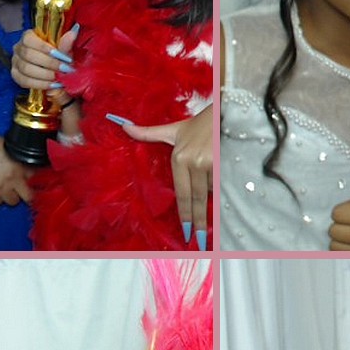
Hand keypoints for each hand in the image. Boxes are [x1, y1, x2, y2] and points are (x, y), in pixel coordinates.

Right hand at [0, 133, 34, 205]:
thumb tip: (30, 170)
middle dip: (27, 193)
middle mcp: (12, 178)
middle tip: (22, 189)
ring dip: (11, 196)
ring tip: (5, 186)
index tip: (33, 182)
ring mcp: (0, 188)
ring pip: (13, 201)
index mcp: (20, 165)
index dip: (35, 180)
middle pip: (29, 197)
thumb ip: (20, 160)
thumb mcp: (9, 148)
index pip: (36, 179)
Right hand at [10, 26, 78, 102]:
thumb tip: (73, 33)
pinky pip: (24, 81)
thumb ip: (66, 43)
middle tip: (65, 69)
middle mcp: (18, 48)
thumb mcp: (63, 49)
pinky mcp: (16, 75)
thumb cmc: (58, 56)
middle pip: (28, 55)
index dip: (45, 48)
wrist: (54, 70)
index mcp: (28, 36)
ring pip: (26, 69)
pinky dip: (40, 84)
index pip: (29, 39)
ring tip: (60, 78)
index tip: (62, 56)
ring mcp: (15, 62)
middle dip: (49, 63)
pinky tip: (52, 85)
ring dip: (45, 75)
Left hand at [112, 110, 211, 247]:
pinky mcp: (225, 162)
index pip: (182, 193)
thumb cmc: (197, 124)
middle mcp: (194, 162)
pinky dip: (221, 193)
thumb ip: (148, 133)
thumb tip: (124, 126)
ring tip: (212, 219)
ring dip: (211, 205)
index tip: (186, 231)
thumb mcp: (172, 129)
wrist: (224, 110)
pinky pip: (222, 184)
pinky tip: (222, 204)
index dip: (184, 214)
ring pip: (210, 192)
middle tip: (199, 240)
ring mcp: (211, 163)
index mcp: (179, 158)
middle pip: (196, 199)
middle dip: (197, 221)